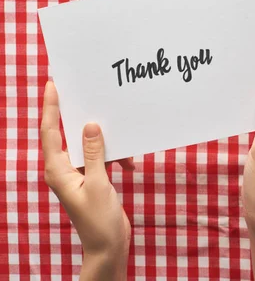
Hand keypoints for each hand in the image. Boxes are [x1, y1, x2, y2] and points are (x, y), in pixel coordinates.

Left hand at [40, 81, 132, 279]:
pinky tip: (128, 165)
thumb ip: (94, 153)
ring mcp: (78, 173)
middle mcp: (64, 169)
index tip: (53, 85)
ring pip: (90, 145)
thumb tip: (90, 125)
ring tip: (123, 153)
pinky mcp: (92, 178)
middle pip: (69, 134)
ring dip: (108, 145)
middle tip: (90, 96)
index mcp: (57, 170)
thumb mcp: (98, 184)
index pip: (49, 132)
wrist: (108, 246)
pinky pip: (102, 157)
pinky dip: (115, 157)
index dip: (50, 107)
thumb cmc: (99, 220)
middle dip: (83, 119)